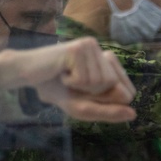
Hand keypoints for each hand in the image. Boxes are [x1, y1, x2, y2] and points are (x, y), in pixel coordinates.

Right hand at [0, 37, 136, 122]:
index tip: (86, 92)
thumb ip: (108, 112)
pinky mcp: (78, 48)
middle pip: (114, 87)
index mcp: (107, 62)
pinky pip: (84, 78)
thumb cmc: (55, 89)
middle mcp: (102, 50)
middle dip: (92, 94)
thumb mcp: (84, 107)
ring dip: (80, 87)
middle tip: (73, 84)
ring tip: (66, 77)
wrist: (27, 74)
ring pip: (101, 82)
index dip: (107, 100)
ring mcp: (91, 47)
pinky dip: (70, 82)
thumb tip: (133, 114)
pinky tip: (61, 72)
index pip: (127, 91)